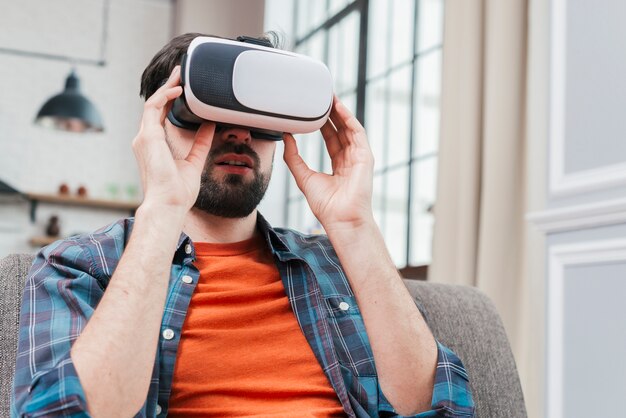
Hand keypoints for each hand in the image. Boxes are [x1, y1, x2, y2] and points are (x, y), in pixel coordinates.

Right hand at [132, 66, 214, 213]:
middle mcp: (145, 139)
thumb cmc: (178, 191)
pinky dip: (165, 96)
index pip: (161, 116)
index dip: (171, 101)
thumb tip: (211, 125)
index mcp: (154, 146)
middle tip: (181, 74)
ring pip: (153, 103)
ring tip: (181, 75)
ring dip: (166, 87)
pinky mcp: (147, 137)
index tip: (183, 89)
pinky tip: (178, 90)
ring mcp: (143, 138)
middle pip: (155, 106)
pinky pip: (153, 108)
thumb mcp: (194, 162)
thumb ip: (201, 143)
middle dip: (168, 88)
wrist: (169, 204)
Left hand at [283, 96, 374, 230]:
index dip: (323, 122)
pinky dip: (349, 119)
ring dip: (340, 111)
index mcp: (338, 164)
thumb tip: (285, 137)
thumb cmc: (325, 205)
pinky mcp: (365, 157)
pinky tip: (339, 108)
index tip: (313, 109)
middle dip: (332, 112)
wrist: (340, 219)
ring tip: (329, 96)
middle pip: (341, 129)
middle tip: (320, 96)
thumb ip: (293, 157)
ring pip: (349, 128)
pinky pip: (357, 133)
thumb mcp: (303, 176)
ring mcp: (359, 157)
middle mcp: (350, 159)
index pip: (331, 137)